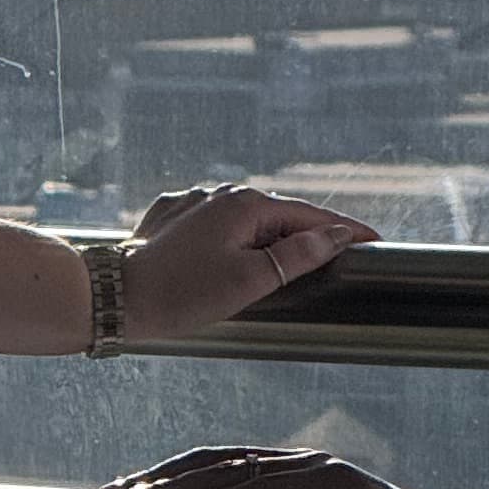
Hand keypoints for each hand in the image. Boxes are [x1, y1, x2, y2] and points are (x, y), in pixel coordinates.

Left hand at [120, 183, 380, 340]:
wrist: (113, 296)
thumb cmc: (182, 294)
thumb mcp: (249, 281)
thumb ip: (297, 256)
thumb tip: (334, 236)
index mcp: (246, 204)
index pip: (311, 216)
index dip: (346, 230)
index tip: (376, 240)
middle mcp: (221, 192)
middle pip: (281, 215)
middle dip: (310, 233)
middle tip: (344, 252)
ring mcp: (195, 202)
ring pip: (248, 218)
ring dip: (273, 235)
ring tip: (297, 256)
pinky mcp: (172, 217)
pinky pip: (218, 223)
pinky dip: (238, 236)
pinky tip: (240, 252)